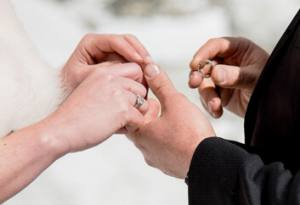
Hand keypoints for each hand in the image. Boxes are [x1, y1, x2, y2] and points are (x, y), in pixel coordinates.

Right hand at [43, 62, 147, 153]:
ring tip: (117, 122)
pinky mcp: (122, 110)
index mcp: (104, 71)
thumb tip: (135, 93)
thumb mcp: (92, 89)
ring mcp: (118, 93)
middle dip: (137, 102)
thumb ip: (112, 86)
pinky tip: (115, 129)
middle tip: (123, 114)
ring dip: (134, 116)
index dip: (136, 84)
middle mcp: (113, 79)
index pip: (135, 69)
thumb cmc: (74, 115)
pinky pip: (139, 119)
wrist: (60, 130)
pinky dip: (130, 127)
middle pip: (142, 88)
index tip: (129, 98)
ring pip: (144, 104)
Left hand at [61, 34, 150, 92]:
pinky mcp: (120, 63)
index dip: (130, 50)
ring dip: (144, 61)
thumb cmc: (71, 87)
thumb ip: (106, 71)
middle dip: (141, 53)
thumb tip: (127, 67)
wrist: (70, 97)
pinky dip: (142, 69)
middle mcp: (104, 45)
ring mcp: (113, 53)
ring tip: (151, 73)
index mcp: (91, 42)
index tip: (140, 61)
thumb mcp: (85, 78)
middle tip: (150, 67)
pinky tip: (147, 78)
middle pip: (129, 42)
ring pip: (134, 51)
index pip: (116, 41)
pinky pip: (134, 62)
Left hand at [127, 64, 214, 178]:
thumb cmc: (190, 133)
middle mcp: (145, 149)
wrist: (209, 162)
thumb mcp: (175, 101)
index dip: (137, 104)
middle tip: (158, 107)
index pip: (128, 115)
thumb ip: (161, 84)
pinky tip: (179, 135)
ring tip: (171, 119)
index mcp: (140, 133)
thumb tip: (149, 68)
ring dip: (158, 129)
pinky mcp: (169, 166)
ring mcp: (157, 160)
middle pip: (139, 128)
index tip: (148, 98)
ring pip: (151, 140)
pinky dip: (168, 141)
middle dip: (148, 116)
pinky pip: (163, 151)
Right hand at [189, 37, 268, 117]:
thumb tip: (214, 74)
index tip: (194, 65)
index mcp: (237, 49)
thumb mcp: (255, 79)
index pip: (215, 46)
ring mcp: (220, 78)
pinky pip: (206, 98)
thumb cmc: (270, 85)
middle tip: (193, 84)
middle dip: (198, 75)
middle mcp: (226, 62)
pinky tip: (217, 112)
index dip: (202, 54)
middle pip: (204, 65)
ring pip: (203, 84)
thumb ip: (235, 76)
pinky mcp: (218, 93)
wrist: (273, 107)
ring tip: (215, 106)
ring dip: (207, 96)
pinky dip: (210, 106)